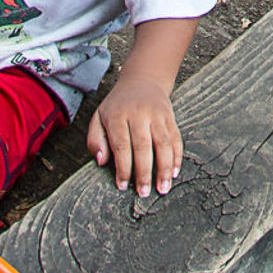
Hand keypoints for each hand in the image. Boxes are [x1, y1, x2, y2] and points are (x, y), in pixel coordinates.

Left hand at [86, 79, 184, 195]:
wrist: (142, 80)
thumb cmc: (117, 106)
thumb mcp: (98, 118)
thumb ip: (95, 140)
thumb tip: (102, 162)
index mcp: (118, 115)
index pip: (121, 145)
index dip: (123, 167)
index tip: (122, 186)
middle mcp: (138, 113)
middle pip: (143, 146)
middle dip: (144, 172)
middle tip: (144, 193)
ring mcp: (157, 114)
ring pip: (163, 143)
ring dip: (164, 168)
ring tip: (163, 188)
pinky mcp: (170, 116)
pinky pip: (176, 138)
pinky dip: (177, 156)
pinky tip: (174, 172)